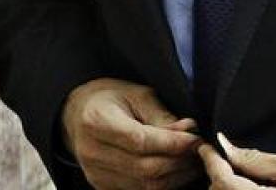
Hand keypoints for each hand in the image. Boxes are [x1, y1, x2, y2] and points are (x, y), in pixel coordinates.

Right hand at [60, 77, 203, 188]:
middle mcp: (91, 151)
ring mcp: (95, 173)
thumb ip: (161, 115)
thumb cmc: (109, 99)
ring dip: (176, 176)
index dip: (173, 143)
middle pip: (146, 168)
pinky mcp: (102, 186)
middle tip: (199, 150)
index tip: (196, 139)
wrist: (75, 114)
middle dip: (179, 162)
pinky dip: (163, 183)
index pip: (140, 141)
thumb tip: (189, 132)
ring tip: (190, 160)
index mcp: (96, 121)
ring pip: (147, 186)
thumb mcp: (135, 94)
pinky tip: (174, 169)